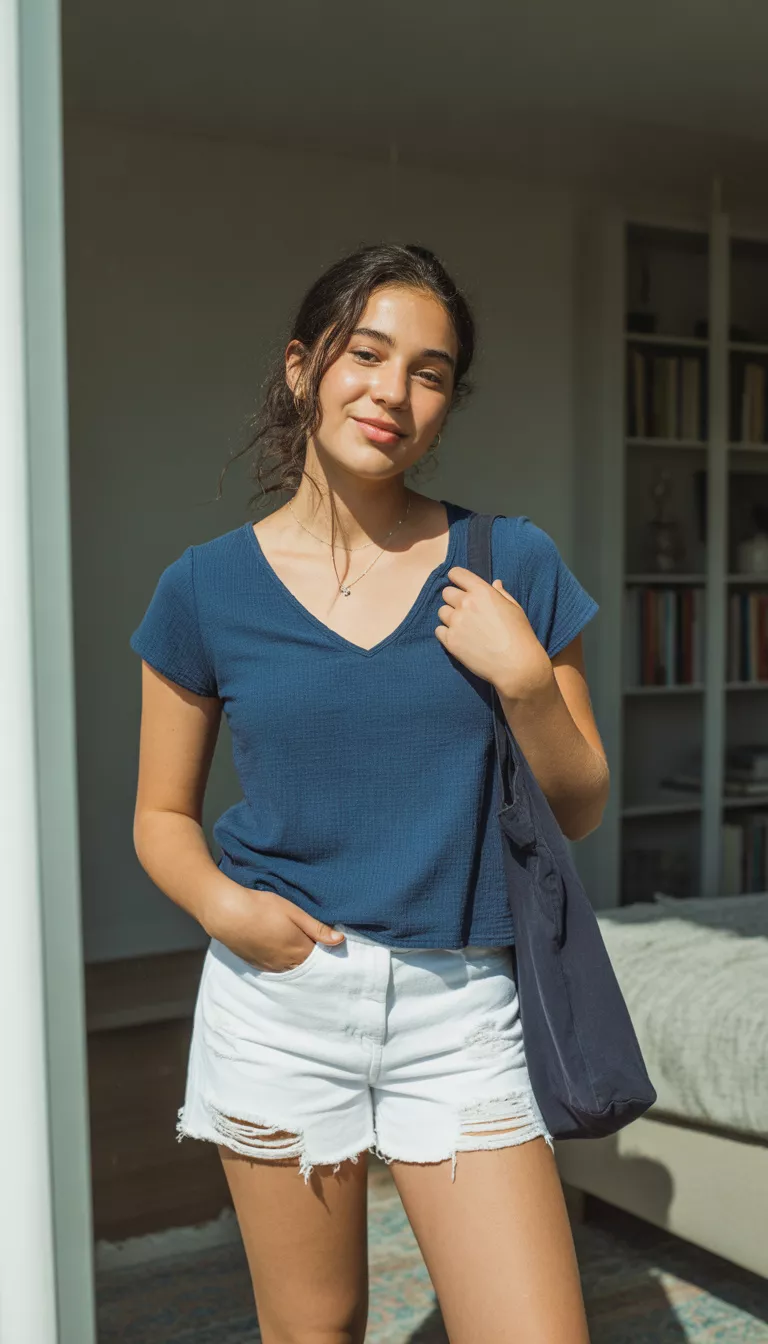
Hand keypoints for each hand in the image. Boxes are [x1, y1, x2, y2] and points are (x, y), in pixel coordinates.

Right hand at [203, 883, 344, 972]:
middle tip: (313, 942)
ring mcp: (271, 966)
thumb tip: (340, 940)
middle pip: (307, 966)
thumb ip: (317, 928)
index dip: (326, 949)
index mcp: (299, 950)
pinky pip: (277, 969)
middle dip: (313, 957)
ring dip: (297, 961)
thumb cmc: (261, 907)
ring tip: (295, 944)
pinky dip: (283, 963)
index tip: (329, 942)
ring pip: (292, 969)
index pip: (321, 958)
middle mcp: (286, 963)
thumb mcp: (293, 912)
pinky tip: (279, 949)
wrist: (227, 913)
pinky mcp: (257, 965)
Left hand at [435, 567, 552, 701]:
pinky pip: (439, 630)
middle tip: (465, 611)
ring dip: (450, 617)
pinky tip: (460, 639)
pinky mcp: (450, 641)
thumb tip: (495, 583)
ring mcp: (456, 622)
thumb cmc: (520, 635)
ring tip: (464, 627)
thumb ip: (501, 594)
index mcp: (482, 591)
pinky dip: (446, 633)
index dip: (456, 578)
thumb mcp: (514, 609)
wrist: (516, 665)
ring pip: (441, 612)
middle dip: (454, 599)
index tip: (459, 584)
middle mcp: (466, 604)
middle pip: (446, 593)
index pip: (457, 574)